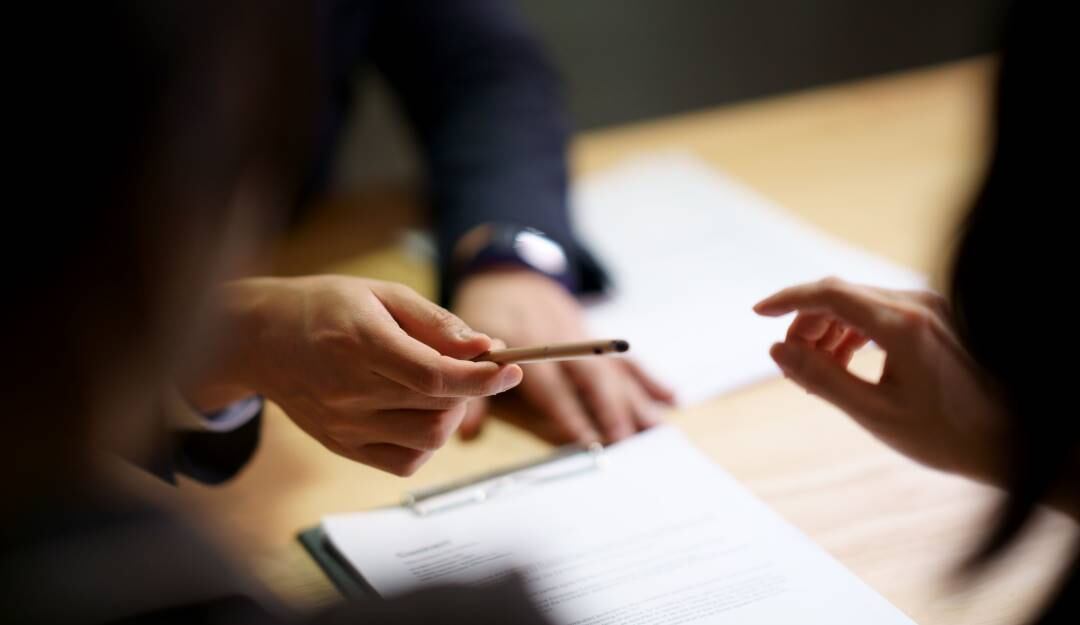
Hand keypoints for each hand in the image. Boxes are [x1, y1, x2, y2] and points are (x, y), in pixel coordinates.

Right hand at [185, 276, 522, 475]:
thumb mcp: (382, 294)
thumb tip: (485, 346)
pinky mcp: (343, 446)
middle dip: (471, 387)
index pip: (434, 376)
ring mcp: (345, 425)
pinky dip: (426, 441)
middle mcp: (350, 391)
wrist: (261, 338)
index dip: (481, 378)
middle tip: (468, 365)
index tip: (511, 370)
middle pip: (437, 407)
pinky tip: (418, 411)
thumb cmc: (325, 307)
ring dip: (451, 414)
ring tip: (438, 386)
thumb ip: (436, 322)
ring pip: (427, 439)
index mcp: (361, 344)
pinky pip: (405, 461)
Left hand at [452, 269, 673, 444]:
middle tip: (624, 441)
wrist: (507, 271)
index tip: (584, 440)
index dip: (568, 413)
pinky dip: (649, 378)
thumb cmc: (484, 317)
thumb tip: (466, 435)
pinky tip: (671, 398)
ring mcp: (581, 335)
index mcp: (525, 341)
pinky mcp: (594, 334)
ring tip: (655, 429)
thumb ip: (470, 392)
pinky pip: (623, 360)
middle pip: (590, 377)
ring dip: (635, 400)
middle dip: (609, 410)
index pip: (550, 384)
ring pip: (612, 370)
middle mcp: (559, 337)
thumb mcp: (462, 348)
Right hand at [754, 277, 1006, 483]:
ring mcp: (930, 307)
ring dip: (828, 329)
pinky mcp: (936, 316)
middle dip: (806, 323)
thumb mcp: (874, 413)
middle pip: (841, 295)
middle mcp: (918, 304)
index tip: (758, 313)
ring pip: (859, 301)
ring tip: (816, 370)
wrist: (1010, 442)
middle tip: (790, 364)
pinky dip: (852, 331)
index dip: (788, 299)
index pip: (830, 293)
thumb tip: (777, 350)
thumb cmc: (947, 435)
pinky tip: (844, 362)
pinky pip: (880, 310)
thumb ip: (821, 378)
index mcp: (903, 325)